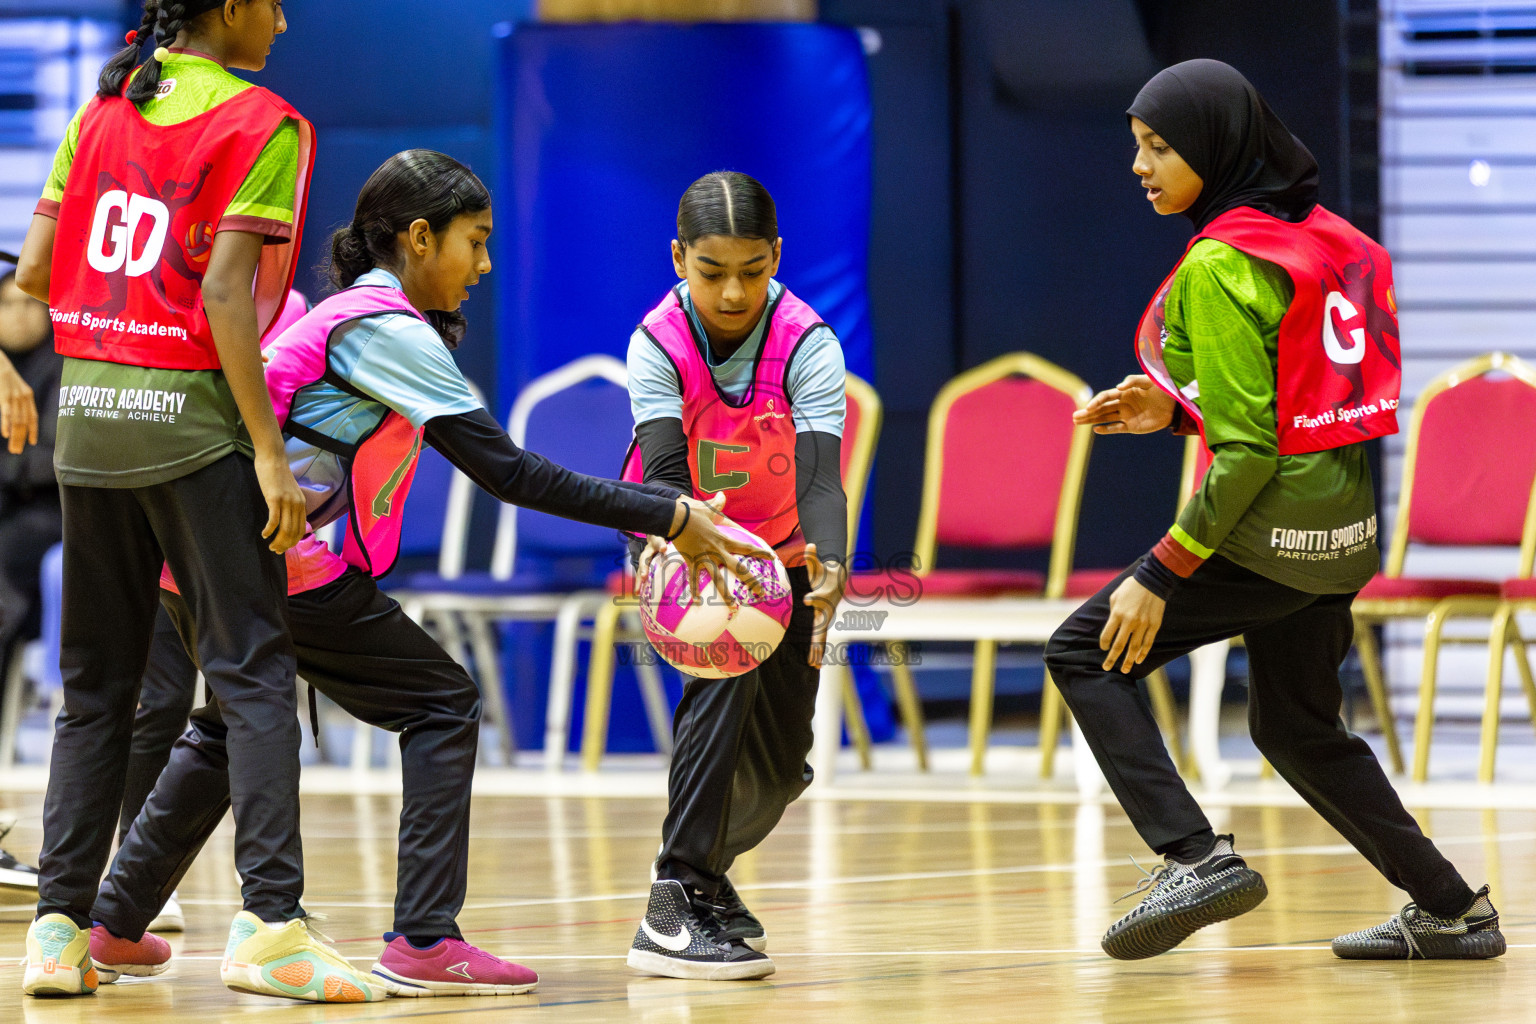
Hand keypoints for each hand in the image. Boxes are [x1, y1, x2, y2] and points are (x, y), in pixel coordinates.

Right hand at [0, 355, 37, 454]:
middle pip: (25, 422)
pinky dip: (7, 424)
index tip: (32, 442)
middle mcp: (24, 396)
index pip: (33, 417)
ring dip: (15, 436)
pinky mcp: (4, 395)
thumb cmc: (2, 373)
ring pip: (17, 421)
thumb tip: (15, 414)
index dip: (33, 430)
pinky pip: (7, 413)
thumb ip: (17, 399)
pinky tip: (6, 434)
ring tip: (13, 448)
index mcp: (28, 395)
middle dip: (22, 438)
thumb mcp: (13, 386)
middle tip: (17, 451)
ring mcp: (15, 396)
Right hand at [253, 446, 305, 552]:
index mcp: (301, 503)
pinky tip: (264, 534)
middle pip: (293, 531)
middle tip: (275, 550)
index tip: (284, 548)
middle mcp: (297, 504)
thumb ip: (290, 504)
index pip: (301, 529)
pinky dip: (270, 530)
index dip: (293, 541)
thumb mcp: (289, 491)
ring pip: (285, 528)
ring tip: (270, 546)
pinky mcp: (275, 498)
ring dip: (278, 541)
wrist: (273, 458)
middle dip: (285, 544)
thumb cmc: (277, 474)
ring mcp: (286, 501)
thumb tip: (287, 517)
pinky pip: (274, 519)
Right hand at [663, 493, 772, 605]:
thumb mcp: (707, 509)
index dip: (760, 553)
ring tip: (733, 607)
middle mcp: (718, 551)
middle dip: (751, 581)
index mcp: (724, 540)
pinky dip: (695, 591)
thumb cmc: (691, 513)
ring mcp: (705, 558)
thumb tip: (722, 495)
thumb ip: (716, 504)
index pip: (747, 547)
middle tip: (761, 593)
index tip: (772, 558)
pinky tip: (698, 603)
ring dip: (726, 594)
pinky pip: (694, 579)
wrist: (676, 518)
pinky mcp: (692, 561)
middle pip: (738, 569)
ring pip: (718, 579)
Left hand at [803, 542, 846, 668]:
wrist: (837, 581)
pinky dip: (818, 653)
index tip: (807, 599)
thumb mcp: (818, 565)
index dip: (814, 598)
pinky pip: (820, 640)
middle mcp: (826, 611)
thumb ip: (813, 557)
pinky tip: (815, 666)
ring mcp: (825, 619)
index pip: (818, 598)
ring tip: (813, 666)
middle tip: (813, 650)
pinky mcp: (822, 624)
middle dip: (817, 640)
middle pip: (822, 627)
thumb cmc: (824, 573)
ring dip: (817, 652)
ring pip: (821, 638)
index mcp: (824, 597)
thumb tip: (810, 544)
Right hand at [1073, 374, 1175, 434]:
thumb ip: (1133, 381)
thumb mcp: (1149, 380)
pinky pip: (1116, 428)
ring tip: (1077, 422)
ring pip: (1105, 418)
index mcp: (1124, 392)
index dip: (1096, 401)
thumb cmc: (1162, 388)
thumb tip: (1118, 387)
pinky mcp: (1132, 426)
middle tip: (1074, 416)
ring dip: (1091, 420)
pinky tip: (1096, 429)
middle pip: (1101, 409)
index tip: (1089, 407)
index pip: (1106, 397)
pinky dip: (1107, 429)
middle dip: (1088, 412)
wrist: (1176, 404)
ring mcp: (1126, 416)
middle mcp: (1122, 404)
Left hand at [1100, 576, 1164, 672]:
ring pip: (1135, 647)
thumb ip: (1112, 612)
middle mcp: (1130, 621)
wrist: (1153, 581)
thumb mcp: (1115, 597)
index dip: (1104, 644)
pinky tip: (1139, 660)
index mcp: (1117, 614)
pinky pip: (1148, 642)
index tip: (1103, 649)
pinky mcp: (1154, 625)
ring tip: (1125, 669)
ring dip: (1129, 660)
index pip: (1107, 635)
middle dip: (1112, 658)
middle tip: (1107, 668)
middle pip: (1119, 645)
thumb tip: (1111, 626)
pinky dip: (1143, 652)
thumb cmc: (1130, 587)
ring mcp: (1143, 624)